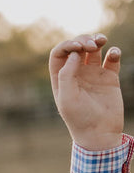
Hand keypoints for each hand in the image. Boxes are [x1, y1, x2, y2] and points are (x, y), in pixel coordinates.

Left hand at [49, 34, 123, 150]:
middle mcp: (76, 74)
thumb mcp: (66, 99)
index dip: (67, 45)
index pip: (59, 54)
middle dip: (83, 40)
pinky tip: (114, 55)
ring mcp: (93, 74)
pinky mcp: (109, 77)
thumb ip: (66, 74)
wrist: (100, 133)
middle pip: (77, 47)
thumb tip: (74, 54)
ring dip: (97, 39)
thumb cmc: (80, 119)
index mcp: (62, 79)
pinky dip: (114, 52)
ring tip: (101, 41)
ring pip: (94, 48)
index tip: (77, 48)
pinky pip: (112, 58)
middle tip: (91, 46)